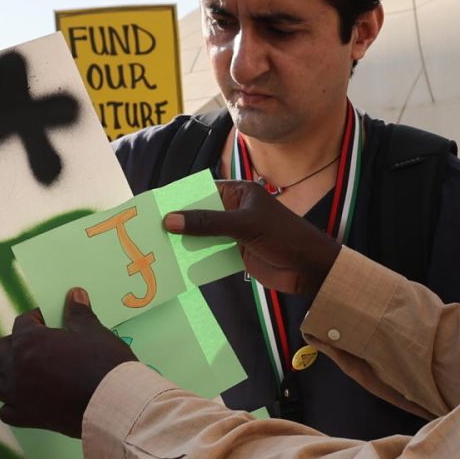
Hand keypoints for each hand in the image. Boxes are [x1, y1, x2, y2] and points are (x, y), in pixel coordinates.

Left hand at [0, 293, 136, 436]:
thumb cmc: (104, 363)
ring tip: (25, 375)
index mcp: (29, 341)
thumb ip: (78, 314)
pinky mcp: (28, 418)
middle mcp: (16, 367)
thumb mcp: (93, 332)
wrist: (115, 404)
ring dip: (6, 376)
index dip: (37, 319)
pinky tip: (28, 402)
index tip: (50, 322)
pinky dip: (13, 406)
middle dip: (14, 345)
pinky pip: (6, 412)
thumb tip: (75, 294)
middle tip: (37, 347)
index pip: (22, 322)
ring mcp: (19, 395)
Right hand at [163, 179, 340, 296]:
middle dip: (180, 222)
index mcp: (239, 192)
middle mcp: (235, 210)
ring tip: (158, 248)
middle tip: (150, 230)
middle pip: (201, 214)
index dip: (181, 198)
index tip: (156, 206)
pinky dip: (197, 258)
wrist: (309, 268)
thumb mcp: (243, 225)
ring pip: (204, 235)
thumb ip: (207, 223)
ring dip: (186, 242)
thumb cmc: (283, 236)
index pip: (203, 191)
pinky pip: (211, 253)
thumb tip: (170, 220)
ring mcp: (235, 233)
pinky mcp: (237, 253)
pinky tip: (178, 263)